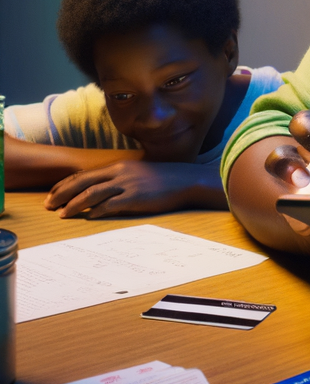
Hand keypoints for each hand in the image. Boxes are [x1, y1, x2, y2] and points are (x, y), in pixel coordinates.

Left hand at [44, 161, 220, 217]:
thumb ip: (119, 179)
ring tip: (62, 214)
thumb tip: (101, 191)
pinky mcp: (136, 197)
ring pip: (92, 193)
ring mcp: (127, 185)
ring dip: (74, 204)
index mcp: (119, 166)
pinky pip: (110, 205)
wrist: (186, 180)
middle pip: (83, 182)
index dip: (66, 184)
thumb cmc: (163, 178)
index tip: (52, 194)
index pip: (85, 173)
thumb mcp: (138, 173)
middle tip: (48, 205)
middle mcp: (120, 172)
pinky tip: (89, 217)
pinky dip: (97, 211)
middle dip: (62, 194)